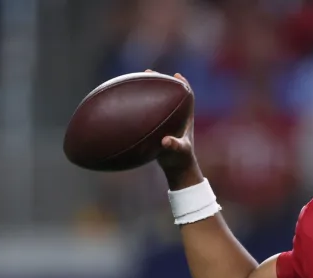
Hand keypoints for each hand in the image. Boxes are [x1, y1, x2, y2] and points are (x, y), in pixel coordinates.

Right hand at [146, 70, 201, 189]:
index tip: (177, 76)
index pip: (188, 97)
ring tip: (137, 80)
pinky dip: (140, 107)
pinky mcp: (158, 128)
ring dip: (149, 90)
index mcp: (186, 119)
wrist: (176, 169)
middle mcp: (177, 117)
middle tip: (149, 72)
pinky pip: (149, 113)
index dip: (184, 85)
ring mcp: (167, 122)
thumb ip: (174, 146)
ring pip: (158, 102)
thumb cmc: (180, 160)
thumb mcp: (178, 152)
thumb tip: (166, 141)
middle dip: (161, 81)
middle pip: (171, 94)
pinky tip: (125, 104)